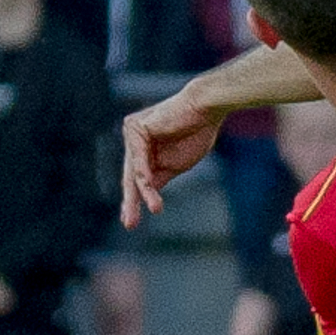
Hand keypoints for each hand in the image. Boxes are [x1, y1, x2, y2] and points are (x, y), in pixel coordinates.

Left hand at [121, 87, 225, 224]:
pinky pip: (139, 159)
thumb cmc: (196, 132)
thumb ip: (158, 178)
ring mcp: (133, 134)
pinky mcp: (136, 129)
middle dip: (131, 202)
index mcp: (145, 149)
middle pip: (131, 177)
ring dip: (139, 195)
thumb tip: (145, 196)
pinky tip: (147, 189)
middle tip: (129, 225)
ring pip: (134, 172)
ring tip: (149, 213)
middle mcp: (135, 140)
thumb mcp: (175, 165)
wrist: (206, 109)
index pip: (136, 179)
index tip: (131, 222)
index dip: (135, 201)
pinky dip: (143, 176)